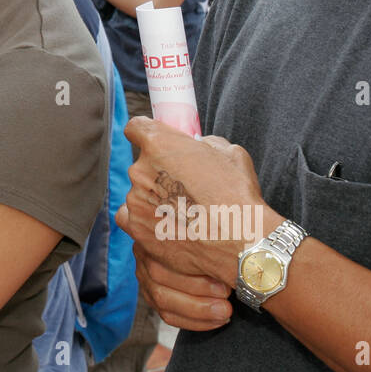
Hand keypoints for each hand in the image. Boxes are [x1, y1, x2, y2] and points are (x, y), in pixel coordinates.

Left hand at [120, 117, 272, 285]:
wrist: (239, 243)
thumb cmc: (237, 195)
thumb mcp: (229, 153)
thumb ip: (205, 144)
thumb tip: (199, 147)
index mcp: (158, 144)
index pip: (136, 128)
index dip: (146, 134)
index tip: (154, 144)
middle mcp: (140, 170)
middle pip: (142, 165)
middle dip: (159, 173)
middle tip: (184, 187)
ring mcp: (135, 201)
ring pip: (139, 193)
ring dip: (154, 198)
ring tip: (183, 213)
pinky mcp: (136, 228)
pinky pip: (131, 217)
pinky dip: (145, 219)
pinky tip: (166, 224)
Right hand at [128, 237, 232, 331]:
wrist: (212, 248)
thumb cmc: (212, 240)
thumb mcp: (209, 231)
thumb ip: (208, 234)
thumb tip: (223, 235)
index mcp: (154, 231)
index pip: (162, 246)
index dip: (187, 260)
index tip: (218, 268)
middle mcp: (144, 253)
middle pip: (160, 274)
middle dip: (198, 287)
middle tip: (226, 292)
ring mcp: (145, 276)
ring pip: (162, 298)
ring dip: (198, 308)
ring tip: (225, 309)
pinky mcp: (152, 297)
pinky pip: (168, 315)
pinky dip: (195, 321)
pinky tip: (217, 320)